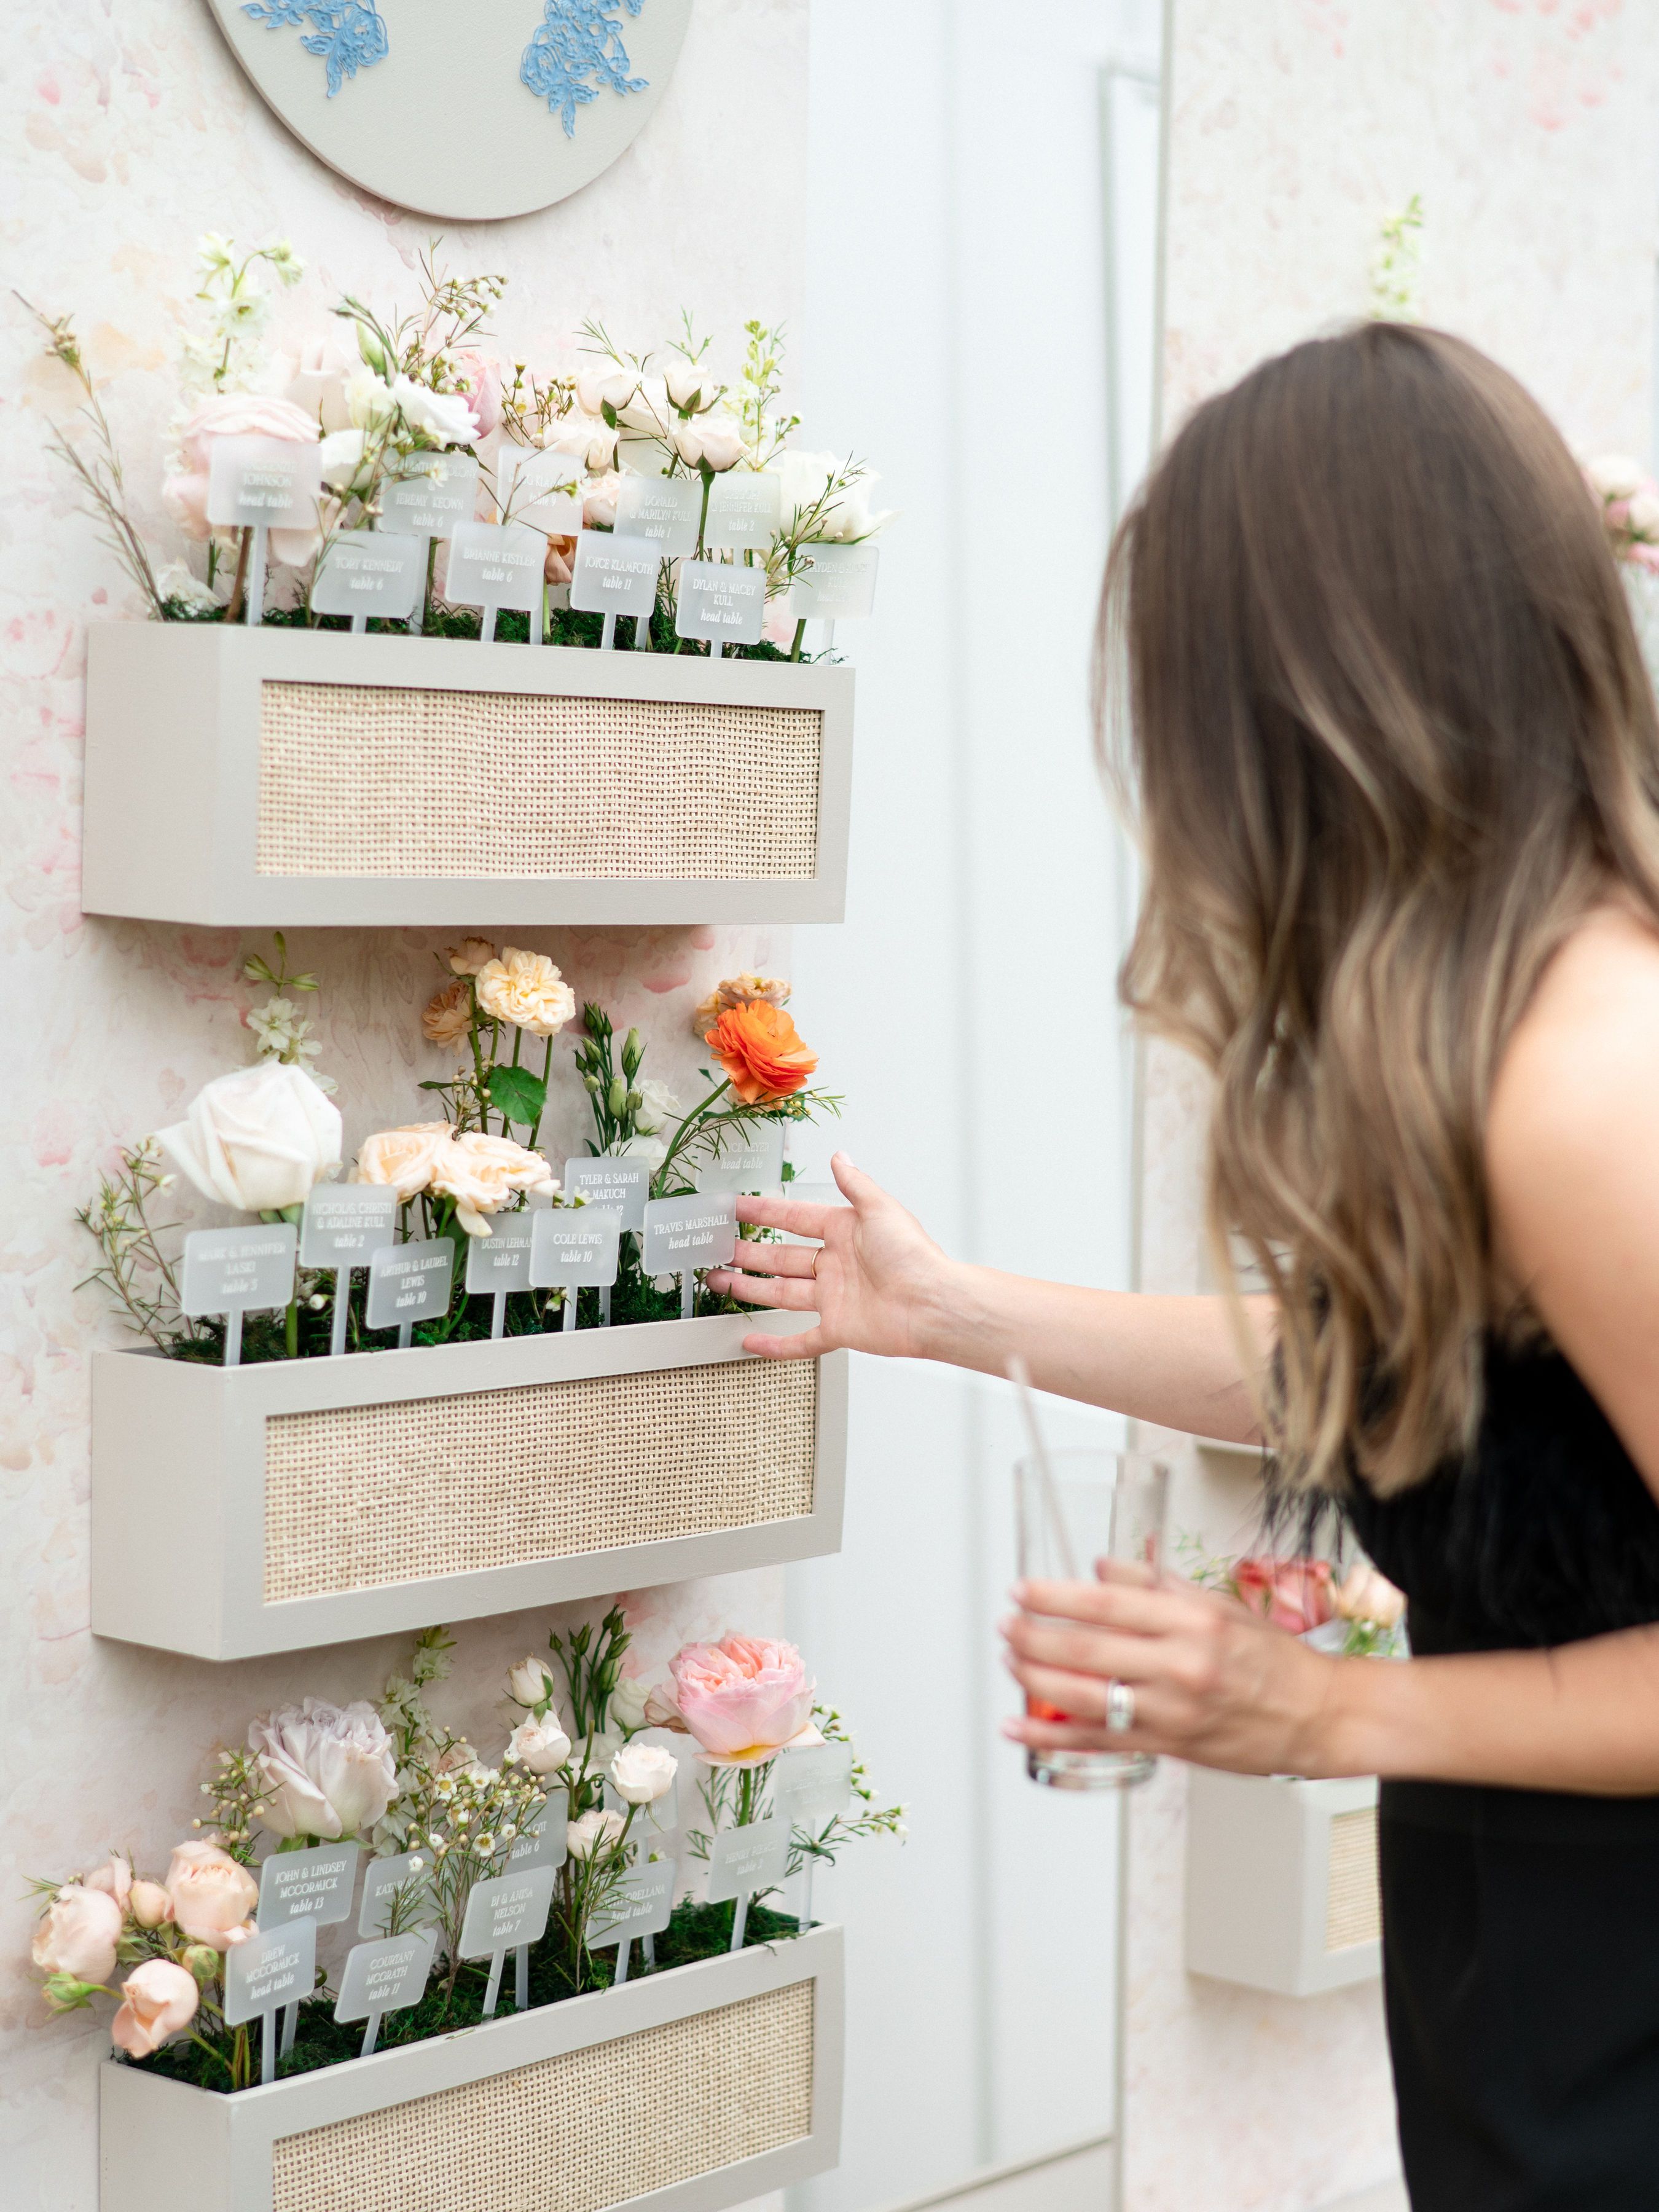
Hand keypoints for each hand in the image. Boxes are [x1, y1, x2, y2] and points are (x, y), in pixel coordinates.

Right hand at [707, 1152, 963, 1362]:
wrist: (932, 1305)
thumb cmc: (913, 1256)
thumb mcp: (880, 1208)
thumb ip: (855, 1183)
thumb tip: (840, 1156)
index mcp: (845, 1233)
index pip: (795, 1219)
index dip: (764, 1213)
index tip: (737, 1207)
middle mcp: (837, 1265)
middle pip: (782, 1258)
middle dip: (749, 1253)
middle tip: (719, 1249)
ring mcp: (835, 1299)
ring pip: (782, 1294)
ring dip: (750, 1289)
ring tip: (721, 1281)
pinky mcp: (838, 1329)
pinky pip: (800, 1340)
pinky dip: (775, 1345)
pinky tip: (751, 1341)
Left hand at [1000, 1565, 1347, 1776]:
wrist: (1317, 1716)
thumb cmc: (1272, 1659)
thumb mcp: (1218, 1605)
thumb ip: (1154, 1586)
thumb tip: (1100, 1569)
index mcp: (1192, 1621)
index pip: (1107, 1604)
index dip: (1054, 1597)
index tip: (1023, 1590)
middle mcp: (1180, 1665)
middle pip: (1088, 1648)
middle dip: (1035, 1635)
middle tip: (1007, 1623)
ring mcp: (1172, 1710)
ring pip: (1086, 1696)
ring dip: (1036, 1678)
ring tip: (1010, 1660)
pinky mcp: (1169, 1746)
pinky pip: (1099, 1742)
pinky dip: (1053, 1735)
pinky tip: (1020, 1725)